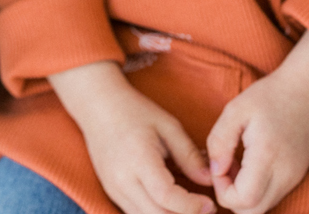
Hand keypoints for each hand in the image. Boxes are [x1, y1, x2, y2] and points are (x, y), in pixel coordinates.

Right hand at [49, 61, 214, 213]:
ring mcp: (114, 189)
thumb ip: (188, 155)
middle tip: (205, 210)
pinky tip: (169, 205)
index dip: (191, 207)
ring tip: (189, 208)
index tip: (210, 204)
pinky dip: (155, 213)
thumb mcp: (167, 126)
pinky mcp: (111, 193)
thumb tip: (208, 181)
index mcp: (139, 159)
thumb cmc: (135, 111)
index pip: (166, 196)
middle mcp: (123, 180)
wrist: (98, 105)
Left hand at [206, 31, 308, 213]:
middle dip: (232, 197)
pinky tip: (251, 163)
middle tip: (226, 165)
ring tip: (238, 162)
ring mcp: (294, 178)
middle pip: (253, 212)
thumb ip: (219, 141)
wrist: (308, 90)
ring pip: (264, 206)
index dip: (223, 190)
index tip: (218, 165)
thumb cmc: (269, 95)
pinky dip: (258, 189)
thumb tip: (215, 171)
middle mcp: (285, 175)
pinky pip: (274, 196)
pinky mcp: (297, 177)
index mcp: (267, 157)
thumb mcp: (235, 109)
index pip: (244, 200)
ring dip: (245, 194)